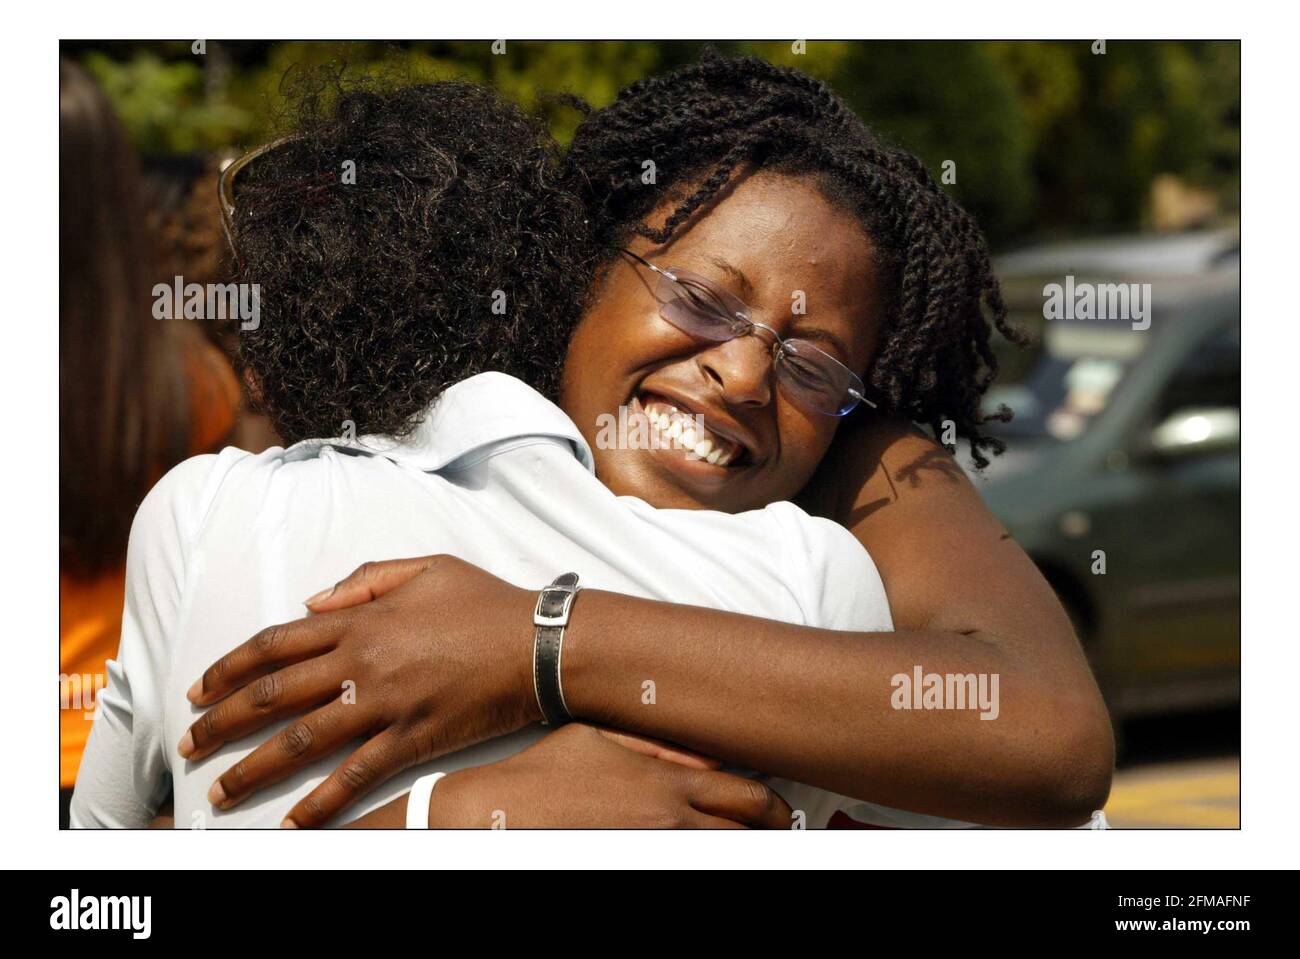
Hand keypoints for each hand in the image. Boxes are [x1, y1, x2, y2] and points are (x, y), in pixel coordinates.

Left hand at [179, 555, 541, 826]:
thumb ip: (365, 578)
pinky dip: (321, 803)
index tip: (199, 689)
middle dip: (222, 721)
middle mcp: (362, 661)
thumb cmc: (486, 601)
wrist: (540, 643)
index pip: (275, 644)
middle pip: (273, 694)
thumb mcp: (426, 567)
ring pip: (301, 740)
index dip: (229, 667)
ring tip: (221, 789)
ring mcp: (385, 703)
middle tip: (192, 744)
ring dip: (253, 767)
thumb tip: (311, 602)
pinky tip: (293, 822)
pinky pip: (356, 776)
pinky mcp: (413, 739)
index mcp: (361, 619)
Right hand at [348, 723, 793, 828]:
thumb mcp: (600, 738)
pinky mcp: (633, 866)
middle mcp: (672, 821)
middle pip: (749, 833)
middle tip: (781, 834)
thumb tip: (703, 753)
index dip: (774, 807)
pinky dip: (703, 860)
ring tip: (751, 846)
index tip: (779, 810)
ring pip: (726, 856)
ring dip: (742, 849)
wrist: (495, 812)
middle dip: (771, 833)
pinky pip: (687, 868)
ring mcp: (655, 849)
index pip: (749, 797)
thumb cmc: (543, 772)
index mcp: (668, 783)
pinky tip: (701, 854)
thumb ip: (658, 746)